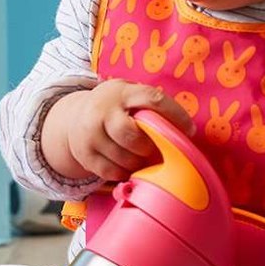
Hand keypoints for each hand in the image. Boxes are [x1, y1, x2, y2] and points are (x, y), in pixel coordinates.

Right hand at [41, 79, 194, 182]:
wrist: (75, 116)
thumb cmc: (115, 108)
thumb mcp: (128, 95)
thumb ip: (150, 107)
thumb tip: (184, 131)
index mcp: (122, 93)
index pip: (153, 99)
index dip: (175, 115)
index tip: (190, 130)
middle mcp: (103, 111)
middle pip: (132, 135)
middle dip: (149, 147)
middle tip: (155, 150)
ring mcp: (90, 133)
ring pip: (122, 158)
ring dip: (138, 164)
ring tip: (142, 159)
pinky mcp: (85, 154)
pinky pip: (110, 172)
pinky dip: (123, 173)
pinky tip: (127, 166)